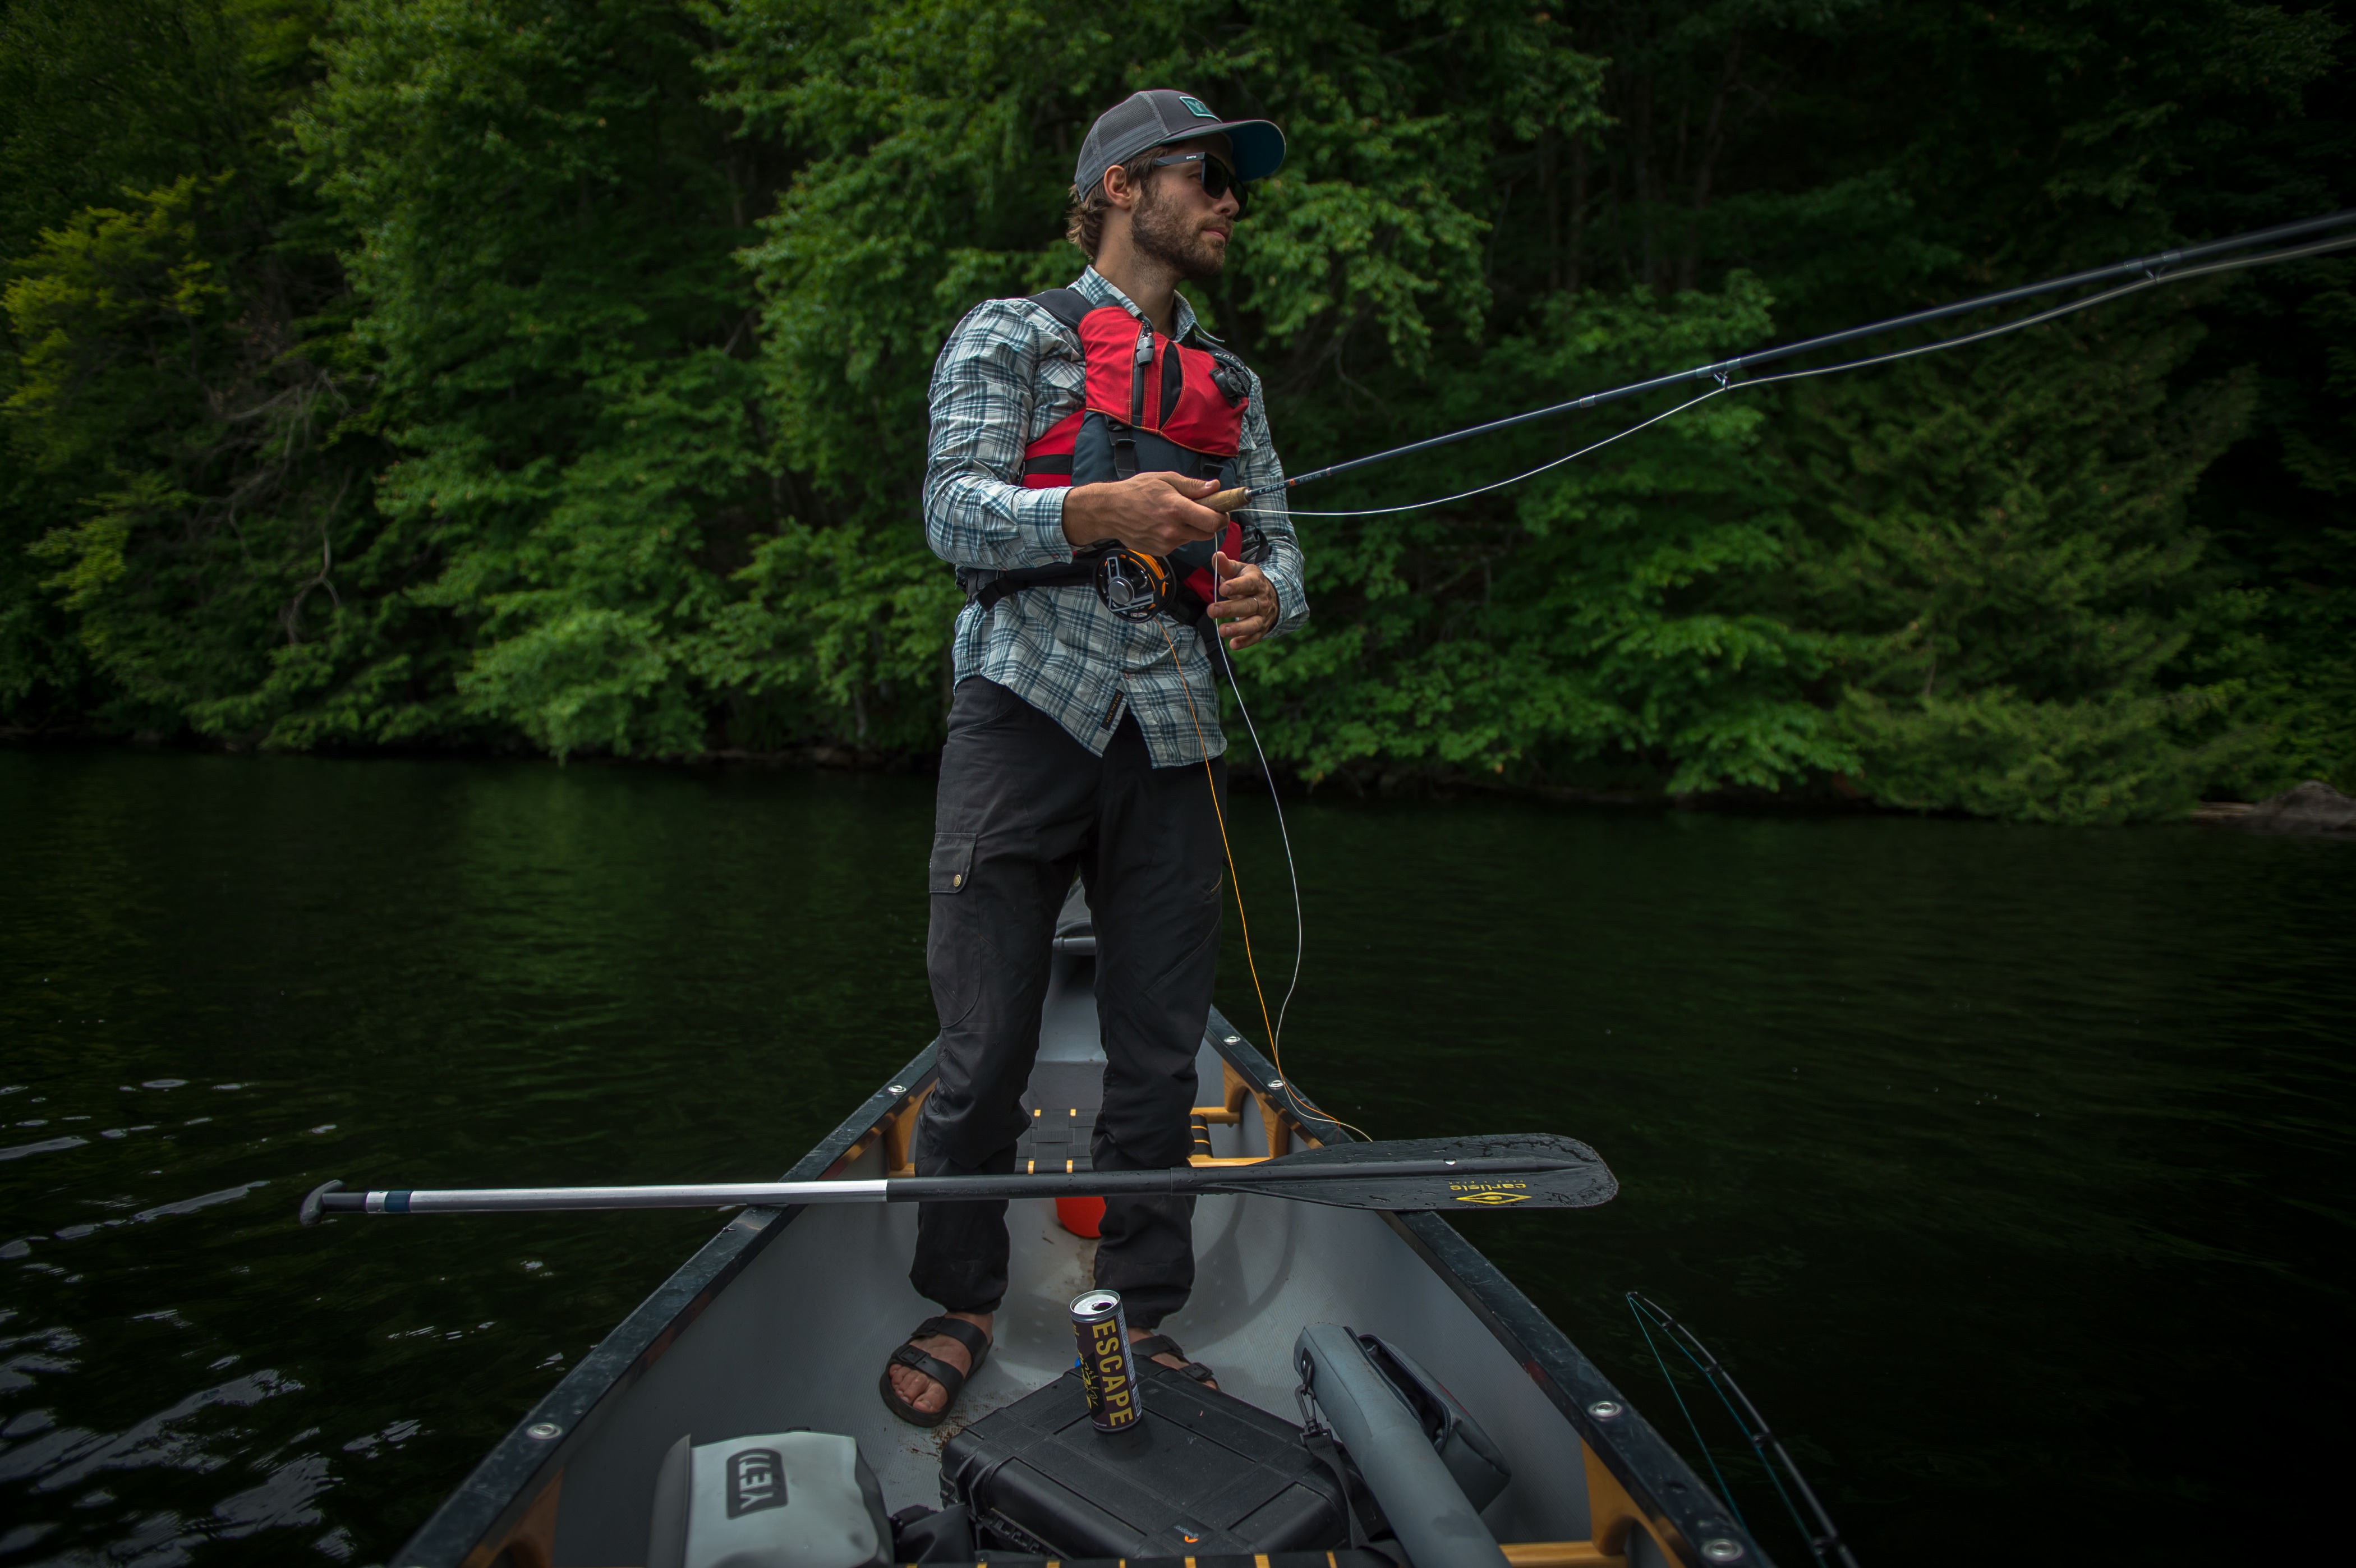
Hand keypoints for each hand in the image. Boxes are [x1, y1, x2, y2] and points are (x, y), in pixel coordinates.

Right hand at [1061, 472, 1225, 556]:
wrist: (1109, 511)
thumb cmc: (1135, 491)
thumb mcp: (1165, 479)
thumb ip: (1192, 486)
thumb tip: (1214, 487)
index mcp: (1177, 509)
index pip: (1213, 521)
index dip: (1222, 516)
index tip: (1221, 510)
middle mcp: (1173, 530)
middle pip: (1207, 533)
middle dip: (1209, 522)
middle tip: (1202, 510)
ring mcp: (1166, 543)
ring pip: (1192, 538)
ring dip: (1191, 528)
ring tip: (1174, 514)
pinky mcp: (1160, 551)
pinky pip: (1178, 543)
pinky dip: (1177, 535)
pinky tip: (1163, 523)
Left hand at [1205, 553, 1277, 649]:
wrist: (1270, 596)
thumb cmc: (1248, 582)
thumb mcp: (1240, 571)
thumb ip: (1226, 566)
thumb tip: (1216, 555)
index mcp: (1256, 582)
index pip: (1248, 584)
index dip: (1236, 586)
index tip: (1222, 589)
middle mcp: (1262, 600)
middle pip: (1248, 606)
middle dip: (1230, 609)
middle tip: (1212, 610)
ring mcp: (1263, 616)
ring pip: (1253, 624)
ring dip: (1238, 628)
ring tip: (1222, 630)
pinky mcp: (1261, 629)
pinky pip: (1255, 637)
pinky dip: (1245, 642)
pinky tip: (1233, 645)